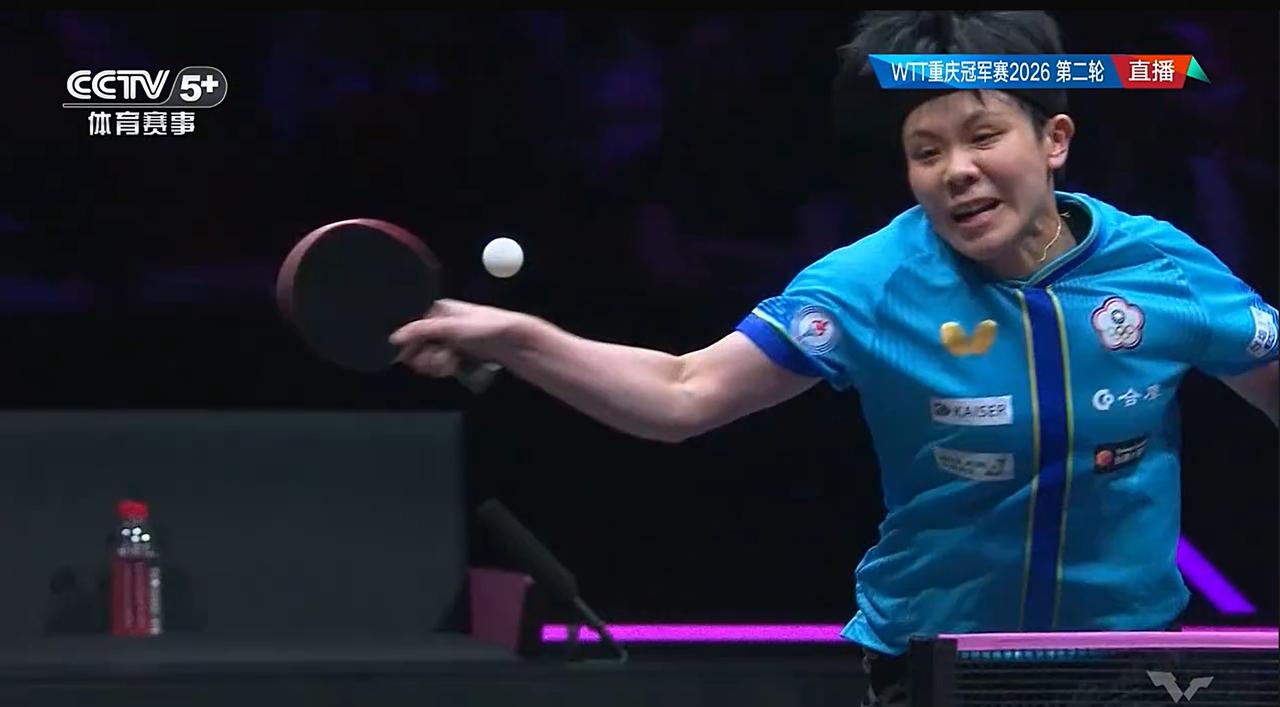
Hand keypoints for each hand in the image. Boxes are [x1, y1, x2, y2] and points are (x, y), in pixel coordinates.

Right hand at [389, 299, 525, 376]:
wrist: (516, 342)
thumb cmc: (488, 327)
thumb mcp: (450, 327)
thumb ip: (420, 331)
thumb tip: (395, 337)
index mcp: (439, 309)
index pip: (412, 328)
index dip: (411, 344)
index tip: (412, 355)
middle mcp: (444, 323)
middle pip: (419, 346)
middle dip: (427, 357)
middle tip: (440, 359)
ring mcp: (453, 340)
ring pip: (431, 357)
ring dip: (437, 364)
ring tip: (451, 363)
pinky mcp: (462, 354)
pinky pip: (444, 364)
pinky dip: (446, 368)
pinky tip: (455, 367)